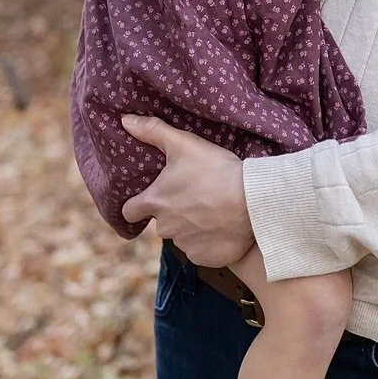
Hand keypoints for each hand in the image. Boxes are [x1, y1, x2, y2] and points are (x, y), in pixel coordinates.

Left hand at [120, 118, 253, 267]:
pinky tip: (223, 227)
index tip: (147, 201)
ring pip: (183, 237)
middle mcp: (166, 228)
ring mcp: (186, 245)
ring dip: (193, 227)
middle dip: (174, 213)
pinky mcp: (205, 258)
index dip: (137, 205)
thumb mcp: (184, 144)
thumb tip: (125, 120)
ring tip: (214, 210)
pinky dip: (209, 242)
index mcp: (156, 203)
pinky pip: (202, 251)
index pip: (129, 211)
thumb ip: (153, 131)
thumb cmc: (216, 170)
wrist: (252, 200)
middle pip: (162, 223)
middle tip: (196, 197)